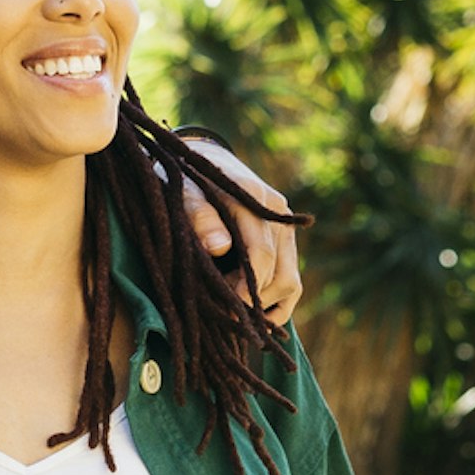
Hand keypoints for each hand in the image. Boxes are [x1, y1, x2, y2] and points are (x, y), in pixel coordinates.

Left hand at [175, 135, 305, 328]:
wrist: (202, 159)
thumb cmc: (185, 179)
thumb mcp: (182, 192)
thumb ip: (199, 217)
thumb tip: (219, 247)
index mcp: (253, 198)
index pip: (260, 255)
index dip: (244, 289)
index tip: (222, 310)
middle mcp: (277, 214)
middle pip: (280, 275)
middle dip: (251, 301)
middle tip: (220, 315)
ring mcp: (285, 227)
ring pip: (290, 282)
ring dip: (264, 305)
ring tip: (232, 314)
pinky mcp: (286, 240)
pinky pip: (292, 282)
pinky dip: (275, 305)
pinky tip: (251, 316)